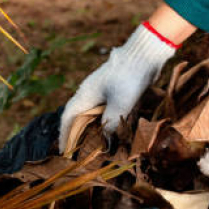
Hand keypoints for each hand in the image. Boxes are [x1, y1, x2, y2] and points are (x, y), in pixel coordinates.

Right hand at [59, 24, 176, 152]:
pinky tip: (110, 130)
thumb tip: (105, 141)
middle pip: (78, 117)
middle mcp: (90, 92)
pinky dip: (103, 122)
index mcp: (85, 94)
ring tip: (93, 146)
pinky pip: (104, 109)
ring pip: (92, 113)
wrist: (144, 54)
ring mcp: (102, 90)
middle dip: (76, 135)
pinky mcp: (115, 89)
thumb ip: (110, 124)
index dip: (64, 135)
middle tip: (77, 153)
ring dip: (90, 129)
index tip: (63, 151)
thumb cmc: (129, 78)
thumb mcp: (120, 105)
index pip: (68, 117)